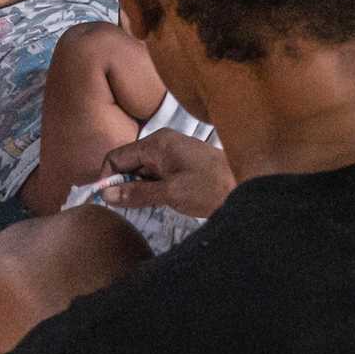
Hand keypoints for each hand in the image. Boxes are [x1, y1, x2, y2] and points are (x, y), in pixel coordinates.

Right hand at [96, 131, 234, 218]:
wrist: (248, 187)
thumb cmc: (210, 188)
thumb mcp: (170, 193)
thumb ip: (137, 193)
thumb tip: (106, 194)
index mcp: (157, 143)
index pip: (117, 156)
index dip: (108, 178)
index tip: (107, 202)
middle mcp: (162, 143)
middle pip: (128, 163)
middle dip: (122, 185)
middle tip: (126, 210)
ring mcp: (172, 154)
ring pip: (141, 171)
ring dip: (137, 189)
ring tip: (143, 208)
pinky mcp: (181, 165)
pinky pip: (155, 175)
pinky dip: (151, 188)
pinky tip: (156, 203)